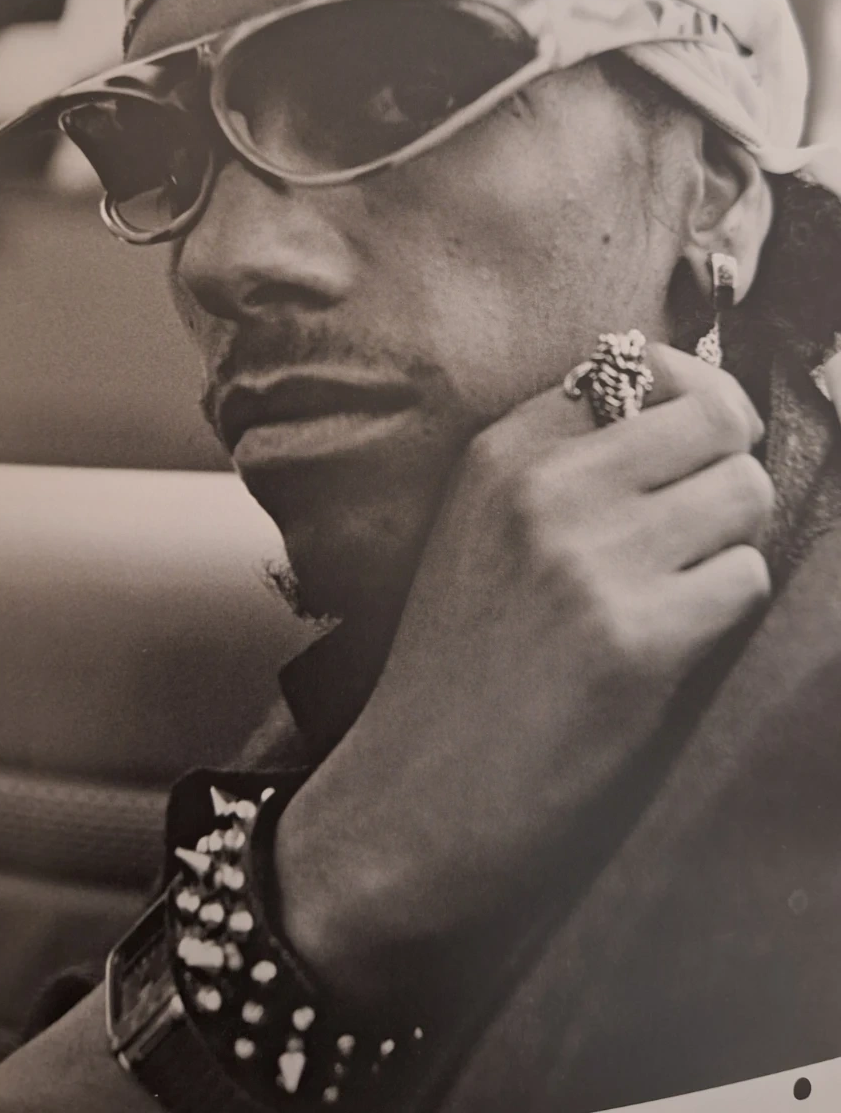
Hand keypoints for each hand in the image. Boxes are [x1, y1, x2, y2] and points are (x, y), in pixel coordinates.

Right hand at [275, 346, 772, 1001]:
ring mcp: (590, 559)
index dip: (690, 407)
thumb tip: (687, 416)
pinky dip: (727, 612)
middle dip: (727, 470)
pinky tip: (672, 646)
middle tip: (699, 529)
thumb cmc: (458, 668)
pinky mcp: (636, 639)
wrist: (414, 797)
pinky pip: (746, 578)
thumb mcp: (478, 531)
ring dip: (731, 545)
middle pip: (718, 418)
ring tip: (679, 592)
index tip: (690, 454)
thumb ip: (561, 465)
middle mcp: (545, 488)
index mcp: (502, 452)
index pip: (643, 364)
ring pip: (746, 493)